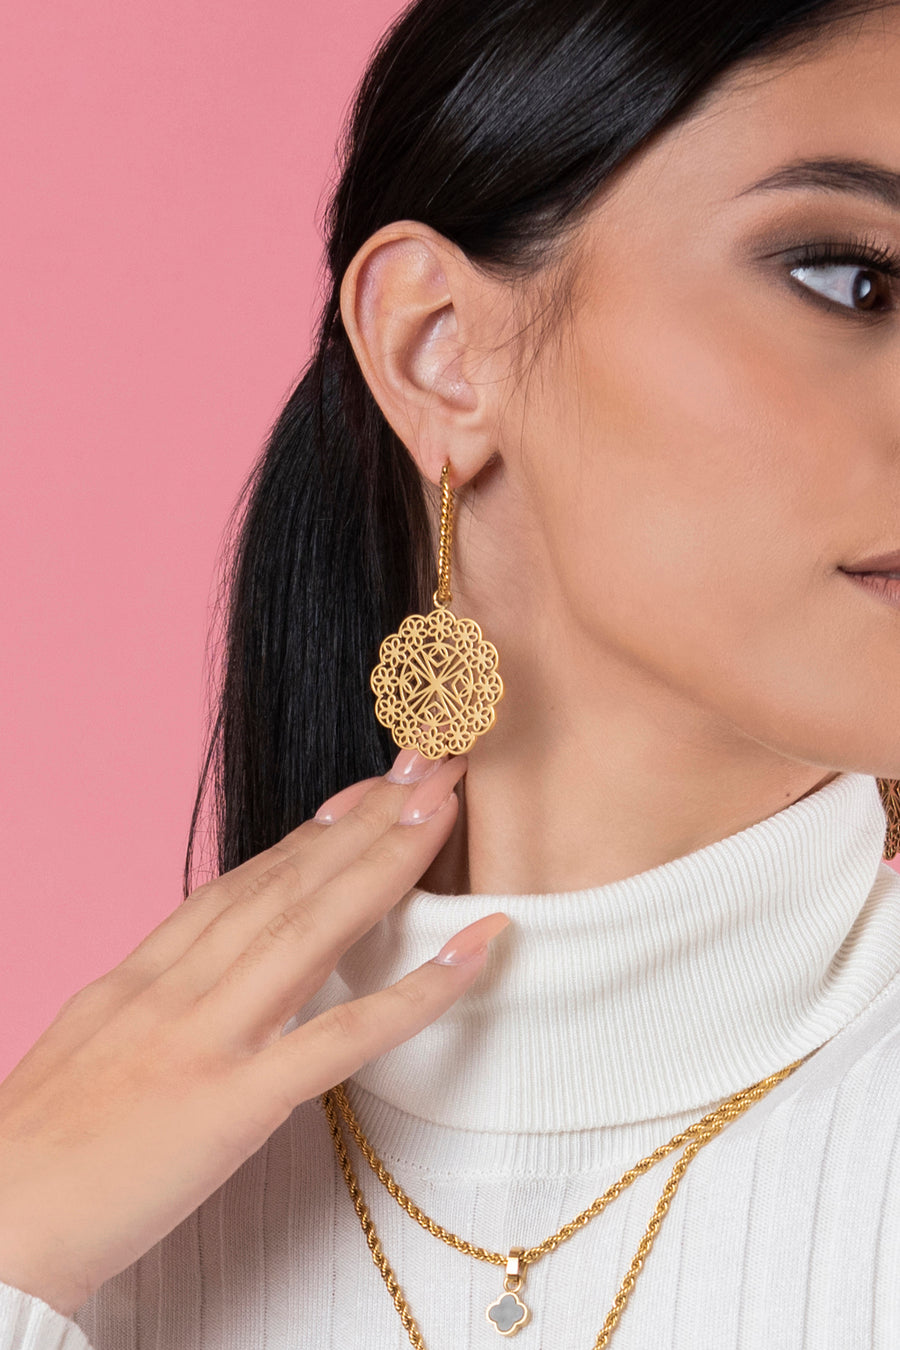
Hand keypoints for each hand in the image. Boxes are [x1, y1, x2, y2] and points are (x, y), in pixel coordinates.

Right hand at [0, 749, 507, 1317]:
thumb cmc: (34, 1149)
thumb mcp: (91, 1041)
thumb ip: (153, 996)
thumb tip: (200, 967)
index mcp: (143, 973)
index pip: (244, 885)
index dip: (311, 834)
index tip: (362, 793)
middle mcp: (177, 987)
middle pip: (288, 884)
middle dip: (365, 820)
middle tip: (427, 766)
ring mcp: (207, 1039)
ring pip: (313, 930)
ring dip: (388, 863)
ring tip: (444, 809)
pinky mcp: (232, 1105)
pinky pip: (342, 1040)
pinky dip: (415, 993)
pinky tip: (470, 952)